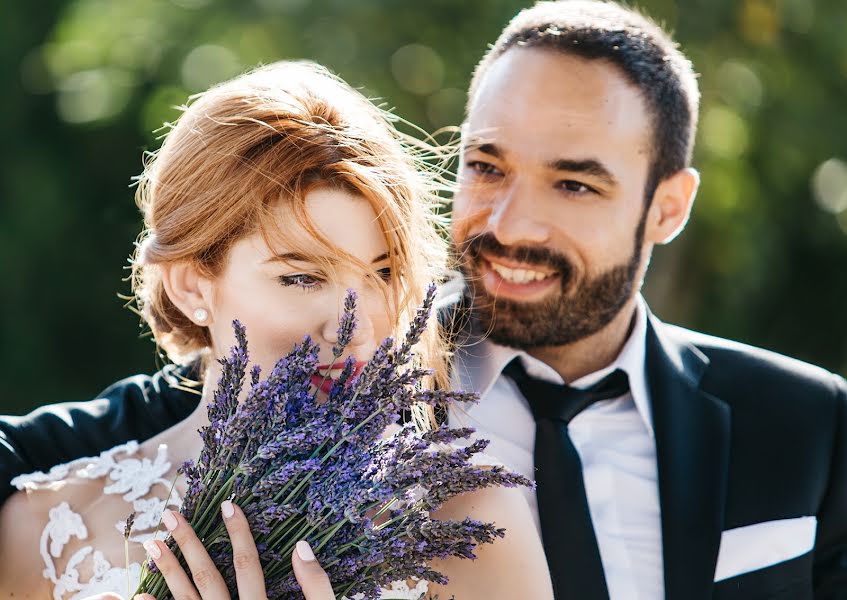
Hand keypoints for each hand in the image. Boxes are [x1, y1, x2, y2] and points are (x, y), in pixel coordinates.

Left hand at [136, 502, 335, 598]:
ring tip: (152, 544)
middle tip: (168, 515)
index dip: (239, 533)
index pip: (248, 565)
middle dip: (188, 544)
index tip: (228, 504)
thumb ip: (317, 587)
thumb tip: (303, 546)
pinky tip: (138, 597)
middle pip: (208, 579)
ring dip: (167, 572)